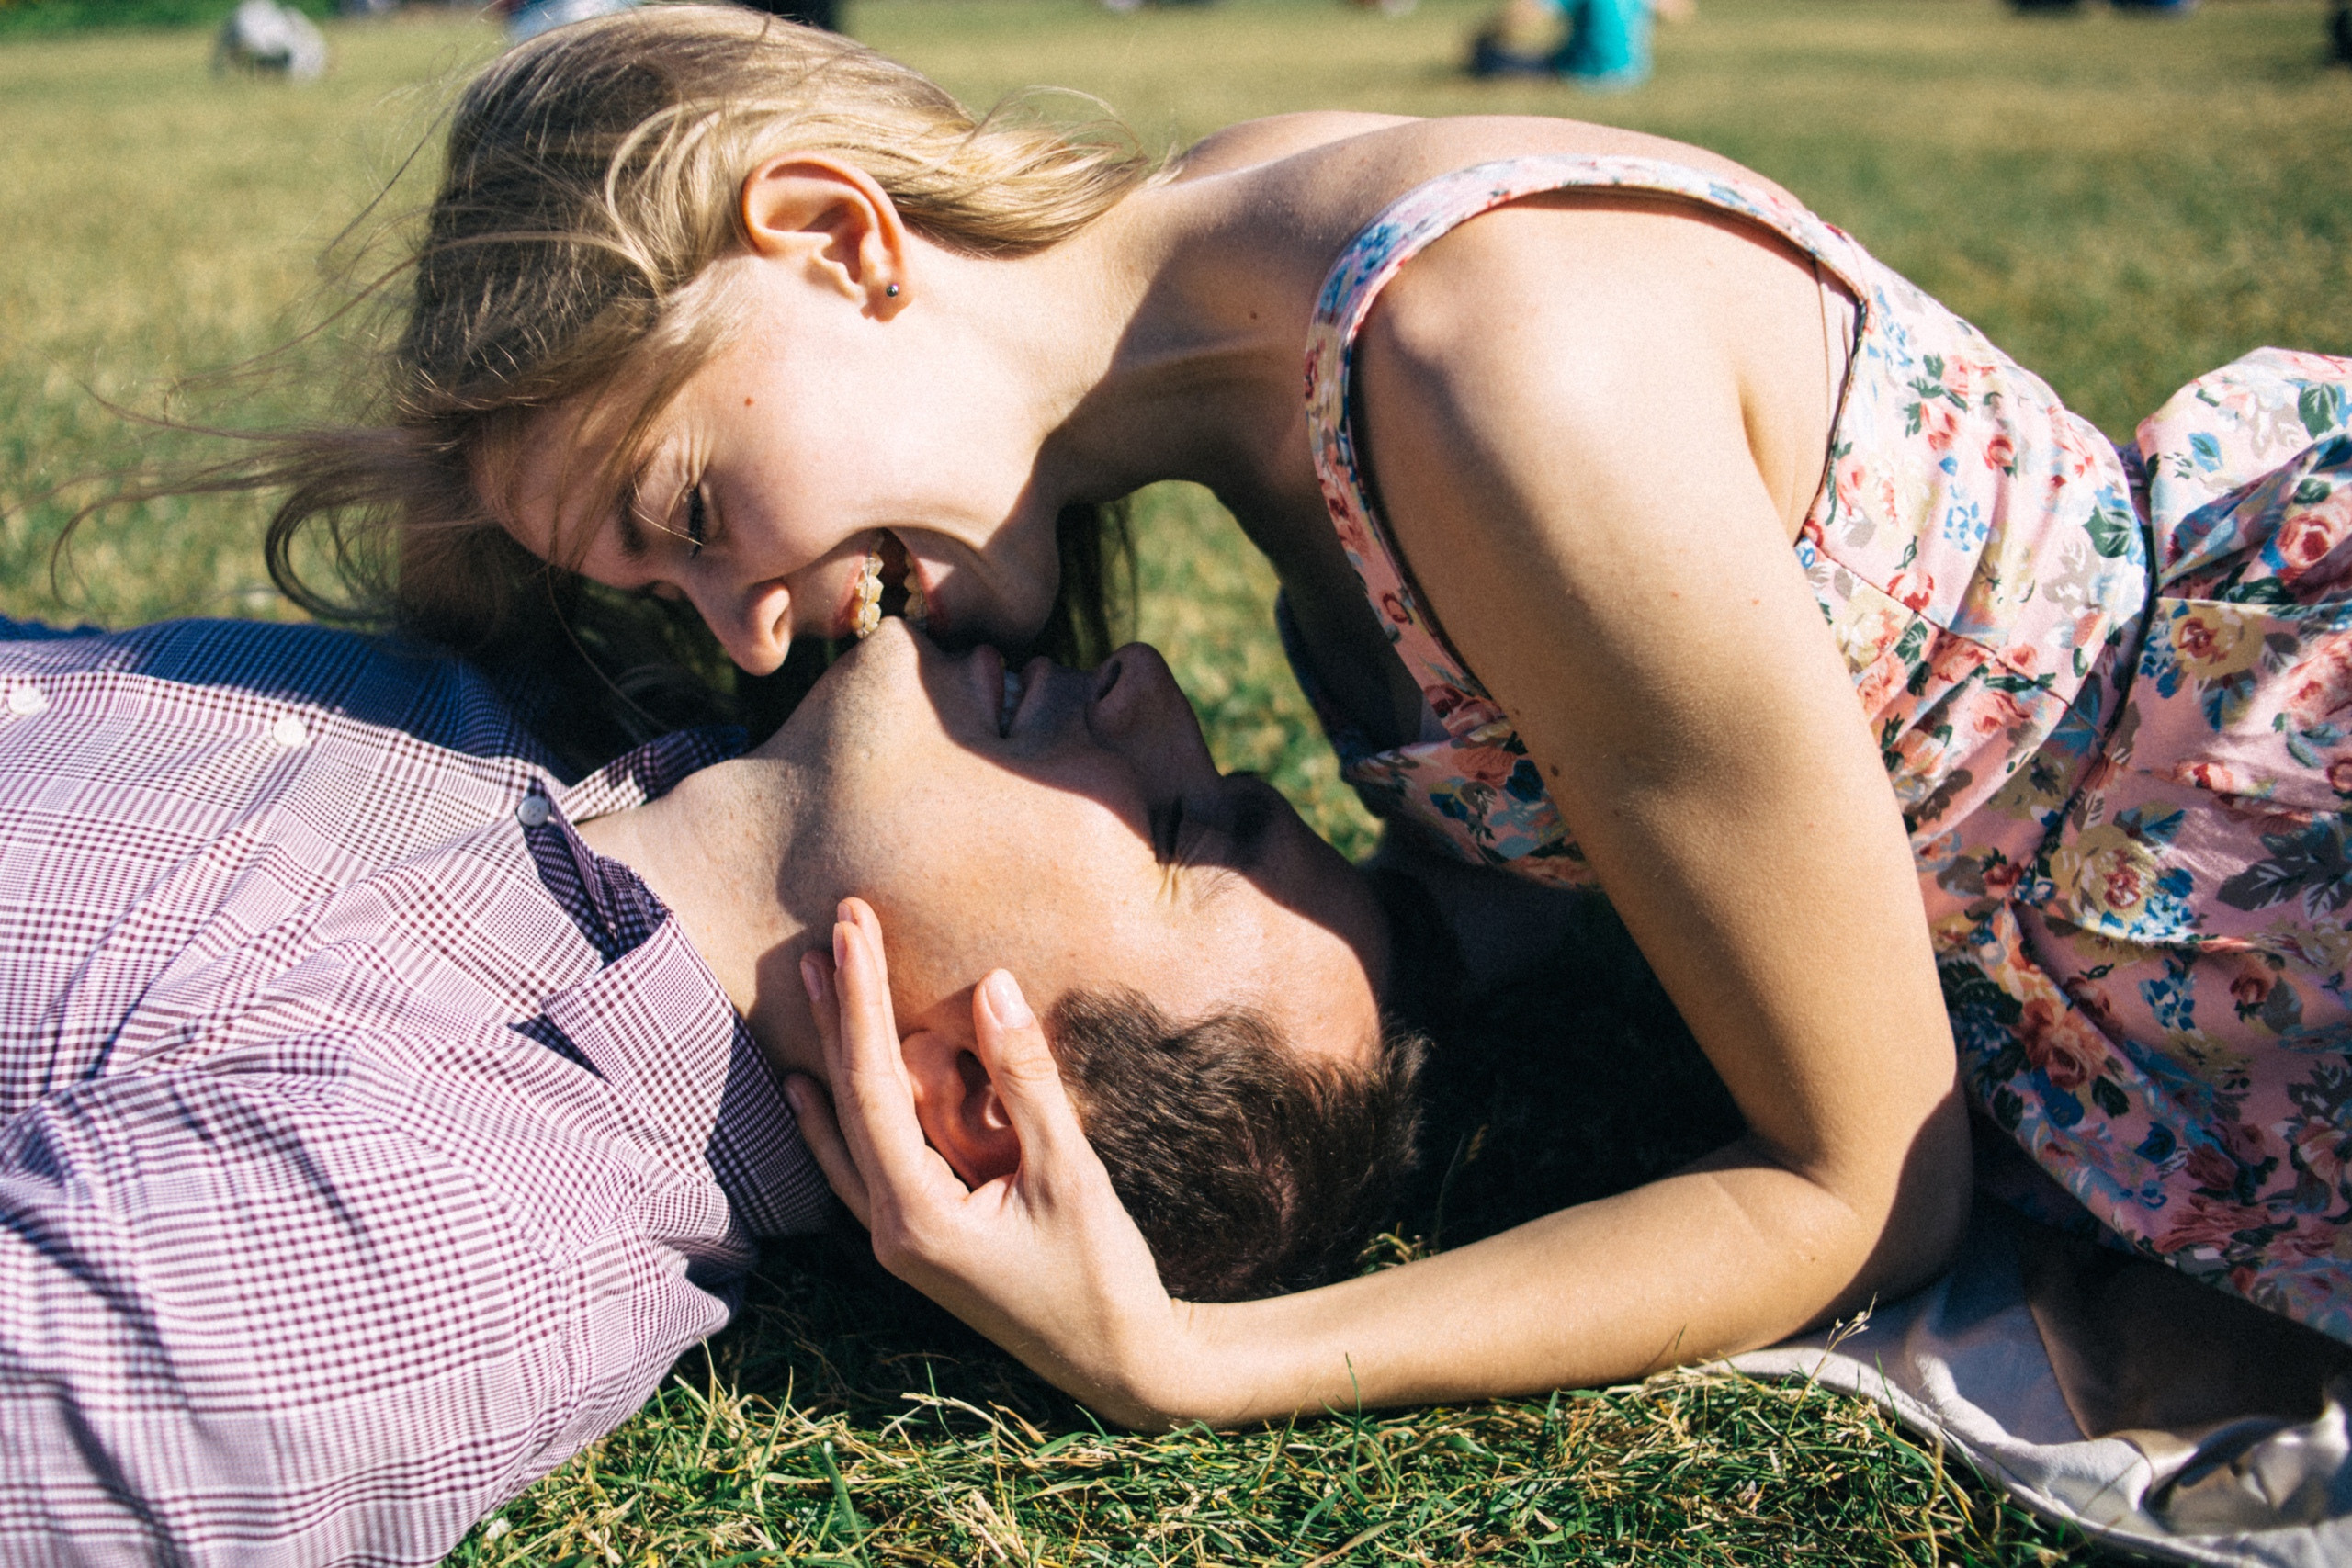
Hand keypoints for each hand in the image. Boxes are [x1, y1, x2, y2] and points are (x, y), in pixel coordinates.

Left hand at [787, 899, 1208, 1428]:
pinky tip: (805, 1087)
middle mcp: (891, 1231)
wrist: (1121, 1364)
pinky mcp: (920, 1240)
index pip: (872, 1087)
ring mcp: (899, 1241)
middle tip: (833, 927)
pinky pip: (857, 1166)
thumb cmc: (1102, 1274)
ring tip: (815, 979)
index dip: (860, 1002)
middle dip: (840, 1011)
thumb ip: (1027, 1081)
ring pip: (846, 1131)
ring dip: (832, 1053)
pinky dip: (829, 1121)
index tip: (852, 929)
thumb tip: (992, 985)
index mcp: (918, 1218)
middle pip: (848, 1102)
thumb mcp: (1070, 1172)